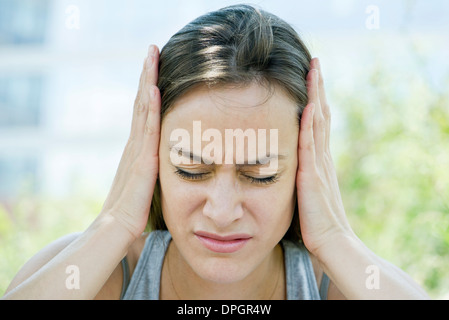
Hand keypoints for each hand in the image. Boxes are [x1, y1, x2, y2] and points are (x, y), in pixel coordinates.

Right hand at [101, 45, 160, 238]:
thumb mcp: (146, 181)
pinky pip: (146, 129)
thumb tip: (166, 162)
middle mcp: (135, 143)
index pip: (143, 110)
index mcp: (138, 147)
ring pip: (142, 108)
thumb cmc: (132, 208)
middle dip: (147, 74)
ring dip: (147, 81)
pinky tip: (153, 89)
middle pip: (140, 101)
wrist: (117, 227)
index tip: (155, 66)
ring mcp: (137, 149)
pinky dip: (149, 107)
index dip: (149, 87)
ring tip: (152, 56)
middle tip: (152, 49)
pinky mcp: (141, 160)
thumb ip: (154, 167)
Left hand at [296, 58, 353, 256]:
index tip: (311, 78)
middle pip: (320, 115)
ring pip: (317, 122)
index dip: (315, 100)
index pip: (317, 123)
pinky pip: (310, 144)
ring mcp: (319, 165)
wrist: (332, 243)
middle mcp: (322, 158)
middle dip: (317, 88)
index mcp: (319, 161)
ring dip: (315, 96)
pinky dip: (309, 123)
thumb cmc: (316, 223)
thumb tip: (288, 168)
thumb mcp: (307, 193)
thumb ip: (301, 177)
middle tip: (315, 63)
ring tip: (314, 71)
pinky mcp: (312, 176)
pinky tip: (307, 106)